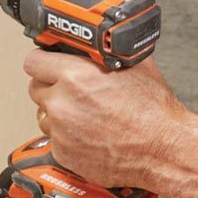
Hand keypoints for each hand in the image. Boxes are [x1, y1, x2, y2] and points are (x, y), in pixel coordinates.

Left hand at [24, 51, 187, 189]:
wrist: (162, 150)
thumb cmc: (153, 112)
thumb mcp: (133, 66)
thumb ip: (103, 53)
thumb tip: (94, 44)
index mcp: (75, 76)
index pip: (34, 61)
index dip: (44, 62)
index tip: (49, 65)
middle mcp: (62, 103)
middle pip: (35, 88)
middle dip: (51, 87)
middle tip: (71, 91)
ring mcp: (60, 131)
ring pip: (45, 115)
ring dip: (58, 113)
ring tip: (85, 115)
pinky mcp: (62, 153)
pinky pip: (55, 138)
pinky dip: (68, 136)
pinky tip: (89, 133)